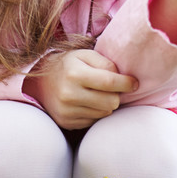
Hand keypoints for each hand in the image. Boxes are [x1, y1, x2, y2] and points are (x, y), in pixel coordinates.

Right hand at [23, 49, 138, 129]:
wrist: (42, 81)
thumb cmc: (69, 65)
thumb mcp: (85, 55)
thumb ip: (105, 62)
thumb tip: (124, 78)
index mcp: (75, 74)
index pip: (109, 83)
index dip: (126, 83)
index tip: (135, 83)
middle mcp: (69, 94)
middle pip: (111, 102)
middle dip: (116, 95)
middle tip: (111, 88)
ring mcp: (67, 111)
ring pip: (104, 113)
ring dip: (106, 104)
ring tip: (96, 94)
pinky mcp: (67, 122)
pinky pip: (94, 121)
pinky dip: (96, 112)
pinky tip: (87, 103)